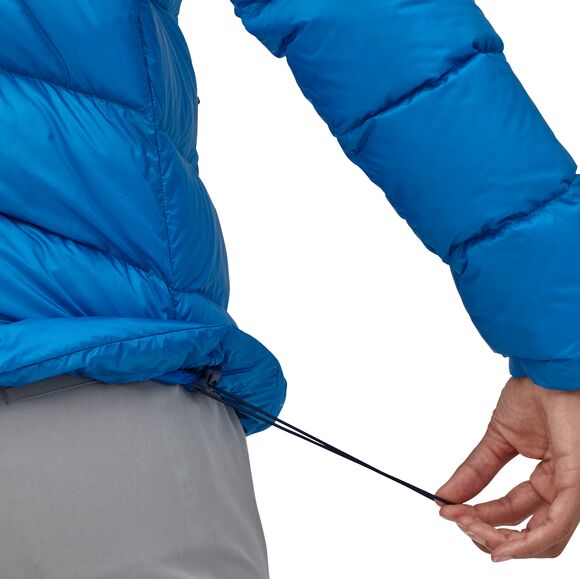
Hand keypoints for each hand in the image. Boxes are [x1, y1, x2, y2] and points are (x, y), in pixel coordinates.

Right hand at [434, 376, 579, 560]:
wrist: (545, 371)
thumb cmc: (533, 395)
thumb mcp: (497, 440)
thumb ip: (474, 470)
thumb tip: (445, 494)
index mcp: (549, 479)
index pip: (513, 512)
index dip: (479, 516)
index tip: (447, 510)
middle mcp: (565, 490)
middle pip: (528, 534)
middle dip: (487, 532)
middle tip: (455, 519)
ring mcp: (574, 488)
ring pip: (542, 539)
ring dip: (499, 540)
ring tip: (465, 524)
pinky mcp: (578, 481)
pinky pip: (556, 525)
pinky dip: (526, 543)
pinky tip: (498, 546)